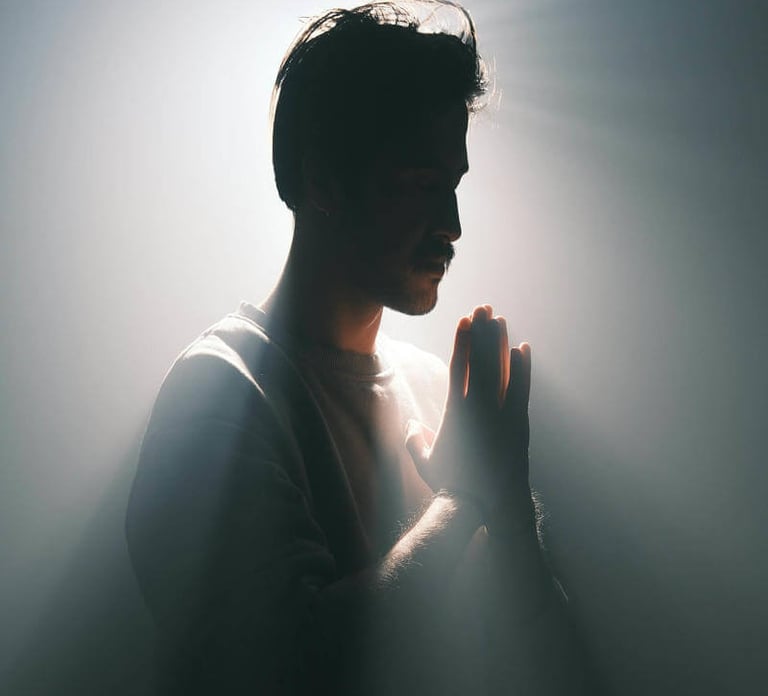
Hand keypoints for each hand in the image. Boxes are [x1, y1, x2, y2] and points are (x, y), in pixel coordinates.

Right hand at [406, 305, 533, 528]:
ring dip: (501, 343)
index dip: (461, 340)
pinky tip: (523, 349)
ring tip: (501, 319)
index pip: (459, 366)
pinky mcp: (517, 423)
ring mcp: (501, 413)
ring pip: (502, 370)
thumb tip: (410, 425)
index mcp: (455, 411)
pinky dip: (523, 368)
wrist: (484, 503)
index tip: (464, 320)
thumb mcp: (425, 461)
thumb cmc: (451, 483)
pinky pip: (521, 389)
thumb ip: (413, 440)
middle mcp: (479, 407)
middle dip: (482, 331)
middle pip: (481, 360)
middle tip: (484, 307)